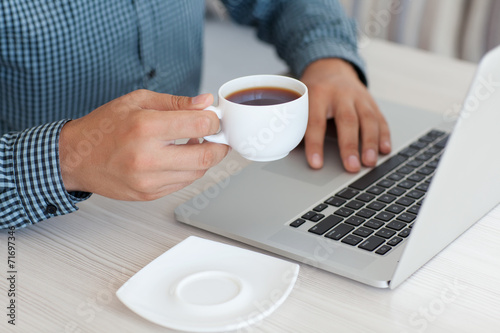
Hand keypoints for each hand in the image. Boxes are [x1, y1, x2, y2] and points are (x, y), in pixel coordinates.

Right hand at [59, 90, 228, 199]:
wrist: (76, 158)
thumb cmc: (104, 127)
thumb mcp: (137, 102)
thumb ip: (176, 103)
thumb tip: (205, 103)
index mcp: (145, 127)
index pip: (199, 126)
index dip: (214, 121)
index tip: (213, 119)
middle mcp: (148, 157)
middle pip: (206, 156)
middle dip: (220, 145)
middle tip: (218, 136)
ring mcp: (149, 180)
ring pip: (198, 172)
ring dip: (204, 157)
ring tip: (195, 143)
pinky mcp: (149, 194)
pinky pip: (183, 183)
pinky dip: (189, 169)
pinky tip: (179, 157)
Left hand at [300, 58, 390, 171]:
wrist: (331, 68)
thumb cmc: (314, 91)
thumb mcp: (302, 100)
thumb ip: (298, 122)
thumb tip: (288, 150)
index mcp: (318, 94)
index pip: (315, 121)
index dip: (315, 144)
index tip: (316, 163)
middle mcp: (340, 94)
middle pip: (347, 121)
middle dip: (349, 146)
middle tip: (351, 167)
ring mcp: (359, 97)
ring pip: (368, 119)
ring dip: (370, 143)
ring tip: (369, 162)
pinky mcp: (371, 101)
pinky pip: (380, 118)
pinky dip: (383, 135)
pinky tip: (384, 150)